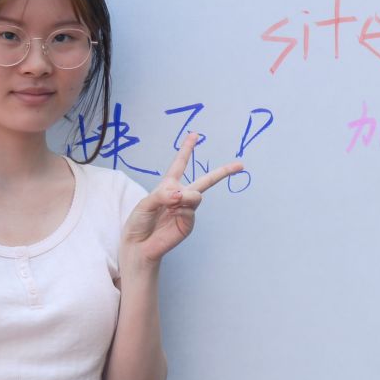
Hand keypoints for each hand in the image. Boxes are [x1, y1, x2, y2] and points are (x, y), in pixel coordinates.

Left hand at [122, 133, 243, 265]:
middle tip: (240, 164)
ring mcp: (186, 210)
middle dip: (223, 171)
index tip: (194, 135)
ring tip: (171, 205)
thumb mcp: (146, 203)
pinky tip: (171, 215)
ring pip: (196, 195)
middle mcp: (180, 195)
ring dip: (185, 197)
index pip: (180, 164)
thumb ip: (163, 195)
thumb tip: (182, 195)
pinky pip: (190, 211)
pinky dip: (181, 211)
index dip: (187, 149)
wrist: (139, 245)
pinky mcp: (189, 224)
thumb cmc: (139, 222)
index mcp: (168, 186)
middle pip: (205, 180)